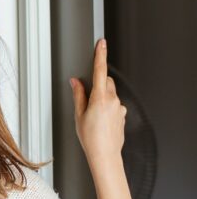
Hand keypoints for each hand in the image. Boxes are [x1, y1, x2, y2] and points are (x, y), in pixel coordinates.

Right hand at [69, 39, 126, 169]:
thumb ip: (78, 95)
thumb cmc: (91, 138)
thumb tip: (76, 82)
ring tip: (92, 115)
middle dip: (98, 83)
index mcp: (100, 98)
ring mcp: (120, 108)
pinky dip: (107, 107)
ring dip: (102, 97)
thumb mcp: (79, 115)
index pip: (100, 71)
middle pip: (107, 82)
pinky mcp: (123, 115)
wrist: (105, 155)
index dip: (100, 55)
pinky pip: (114, 105)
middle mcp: (113, 101)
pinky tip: (100, 121)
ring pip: (111, 93)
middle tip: (87, 97)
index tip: (102, 43)